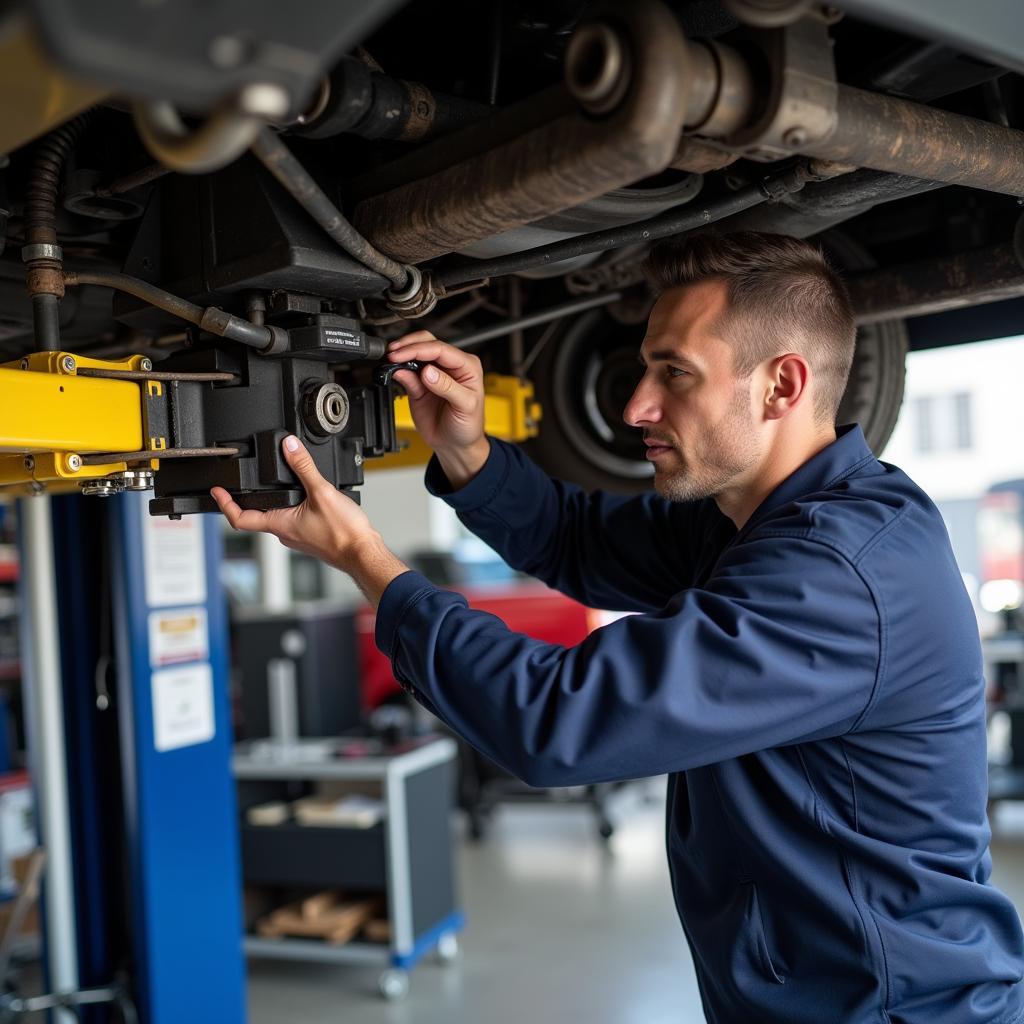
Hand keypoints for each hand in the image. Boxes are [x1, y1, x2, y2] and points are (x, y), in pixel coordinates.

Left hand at [210, 435, 379, 577]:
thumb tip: (290, 447)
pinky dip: (292, 507)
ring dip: (274, 503)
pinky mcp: (311, 536)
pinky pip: (294, 520)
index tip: (217, 491)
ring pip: (277, 518)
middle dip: (249, 500)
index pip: (240, 518)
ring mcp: (298, 537)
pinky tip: (306, 499)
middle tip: (240, 486)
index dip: (225, 504)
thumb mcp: (322, 492)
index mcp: (280, 525)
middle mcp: (285, 534)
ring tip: (276, 487)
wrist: (363, 552)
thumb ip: (304, 467)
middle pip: (257, 516)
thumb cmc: (343, 533)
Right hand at [387, 330, 489, 486]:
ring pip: (415, 352)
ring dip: (401, 354)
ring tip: (390, 360)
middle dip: (408, 346)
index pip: (441, 349)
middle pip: (427, 343)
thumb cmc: (468, 426)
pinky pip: (406, 371)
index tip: (403, 355)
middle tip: (393, 354)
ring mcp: (433, 373)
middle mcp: (450, 365)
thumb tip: (428, 372)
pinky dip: (397, 369)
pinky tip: (392, 371)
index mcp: (467, 365)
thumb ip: (448, 387)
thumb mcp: (465, 406)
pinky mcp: (419, 383)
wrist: (455, 445)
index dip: (420, 350)